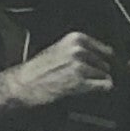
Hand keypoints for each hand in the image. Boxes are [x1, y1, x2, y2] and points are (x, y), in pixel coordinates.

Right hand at [0, 32, 115, 127]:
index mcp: (76, 38)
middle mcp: (79, 49)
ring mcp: (80, 65)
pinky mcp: (79, 82)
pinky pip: (104, 86)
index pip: (106, 49)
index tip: (104, 69)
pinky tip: (89, 92)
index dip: (106, 62)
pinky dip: (101, 91)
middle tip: (89, 81)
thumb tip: (101, 59)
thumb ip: (81, 51)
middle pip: (107, 63)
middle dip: (101, 73)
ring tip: (84, 86)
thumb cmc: (37, 70)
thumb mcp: (60, 50)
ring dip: (99, 83)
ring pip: (106, 75)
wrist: (22, 84)